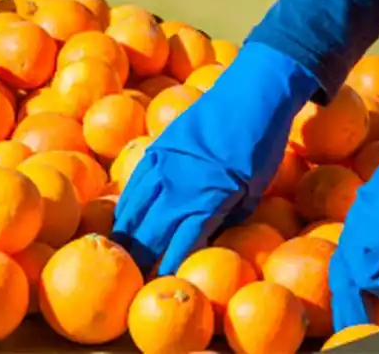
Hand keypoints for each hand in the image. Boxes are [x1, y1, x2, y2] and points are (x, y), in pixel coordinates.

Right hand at [111, 42, 318, 275]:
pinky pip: (135, 181)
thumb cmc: (261, 145)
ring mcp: (164, 165)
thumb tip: (209, 234)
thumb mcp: (254, 189)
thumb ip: (229, 215)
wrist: (251, 94)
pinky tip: (122, 216)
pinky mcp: (158, 147)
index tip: (160, 284)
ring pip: (135, 207)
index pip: (181, 244)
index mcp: (208, 200)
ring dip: (126, 232)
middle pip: (151, 231)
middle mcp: (180, 185)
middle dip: (140, 257)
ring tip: (118, 252)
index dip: (168, 267)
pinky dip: (126, 202)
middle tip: (131, 277)